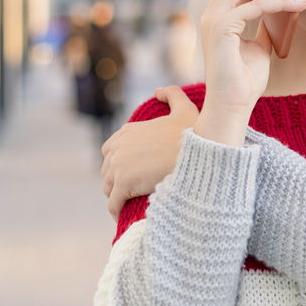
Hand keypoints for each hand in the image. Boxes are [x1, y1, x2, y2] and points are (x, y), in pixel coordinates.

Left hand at [100, 85, 200, 220]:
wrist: (198, 156)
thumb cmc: (194, 133)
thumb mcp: (185, 108)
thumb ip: (171, 95)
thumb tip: (157, 91)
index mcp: (127, 132)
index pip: (111, 149)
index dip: (121, 161)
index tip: (133, 170)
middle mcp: (118, 148)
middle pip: (107, 169)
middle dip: (116, 179)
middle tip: (132, 188)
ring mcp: (118, 167)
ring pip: (108, 187)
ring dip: (116, 195)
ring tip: (128, 202)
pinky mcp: (123, 185)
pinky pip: (113, 203)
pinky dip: (115, 210)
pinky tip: (122, 215)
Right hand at [198, 0, 305, 137]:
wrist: (233, 105)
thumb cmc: (244, 80)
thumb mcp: (260, 47)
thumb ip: (264, 27)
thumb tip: (280, 12)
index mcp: (217, 16)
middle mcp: (210, 14)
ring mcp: (212, 20)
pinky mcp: (221, 28)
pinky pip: (255, 6)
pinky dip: (280, 3)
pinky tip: (298, 6)